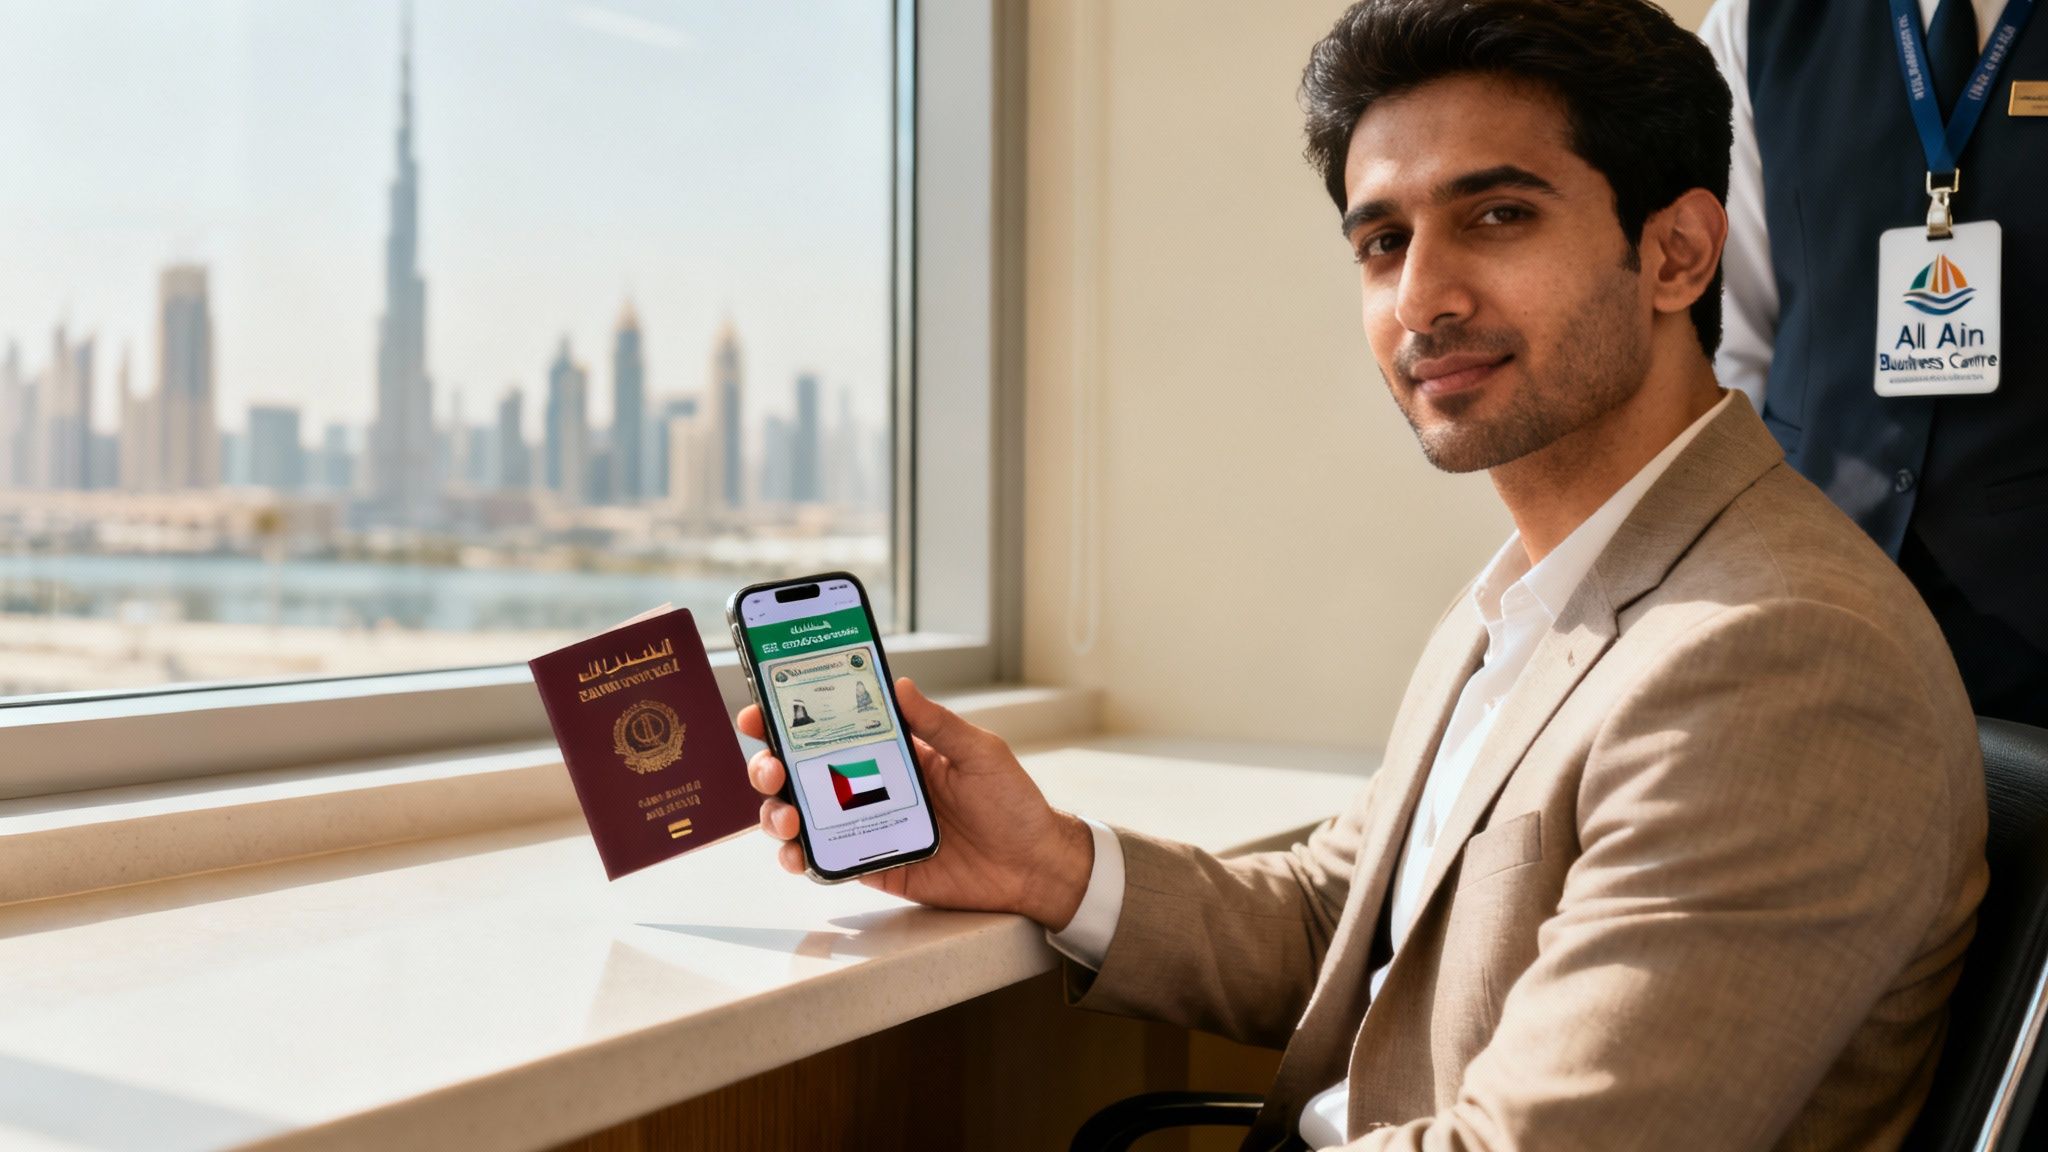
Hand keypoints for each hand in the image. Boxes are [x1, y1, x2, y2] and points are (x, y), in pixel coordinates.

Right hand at [738, 677, 1094, 928]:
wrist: (1032, 866)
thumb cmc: (1012, 804)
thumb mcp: (979, 752)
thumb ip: (937, 723)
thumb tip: (899, 685)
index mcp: (894, 751)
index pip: (831, 728)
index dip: (790, 718)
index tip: (762, 710)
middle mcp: (871, 786)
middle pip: (802, 772)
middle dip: (771, 765)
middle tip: (771, 768)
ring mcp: (867, 827)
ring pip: (802, 816)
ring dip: (778, 812)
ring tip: (787, 815)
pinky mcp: (873, 864)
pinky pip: (825, 860)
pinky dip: (800, 857)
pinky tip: (797, 854)